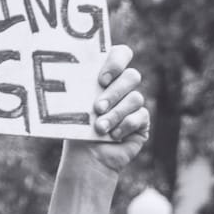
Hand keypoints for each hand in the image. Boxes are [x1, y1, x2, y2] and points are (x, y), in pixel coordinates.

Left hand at [87, 43, 147, 170]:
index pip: (121, 54)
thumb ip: (81, 87)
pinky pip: (141, 116)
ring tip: (100, 128)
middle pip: (132, 76)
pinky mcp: (142, 121)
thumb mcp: (76, 106)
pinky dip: (125, 125)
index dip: (116, 62)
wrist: (87, 159)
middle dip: (114, 92)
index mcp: (108, 76)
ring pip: (135, 98)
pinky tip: (114, 135)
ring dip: (116, 114)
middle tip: (97, 108)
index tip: (102, 79)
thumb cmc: (79, 130)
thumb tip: (71, 72)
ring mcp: (134, 104)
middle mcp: (123, 87)